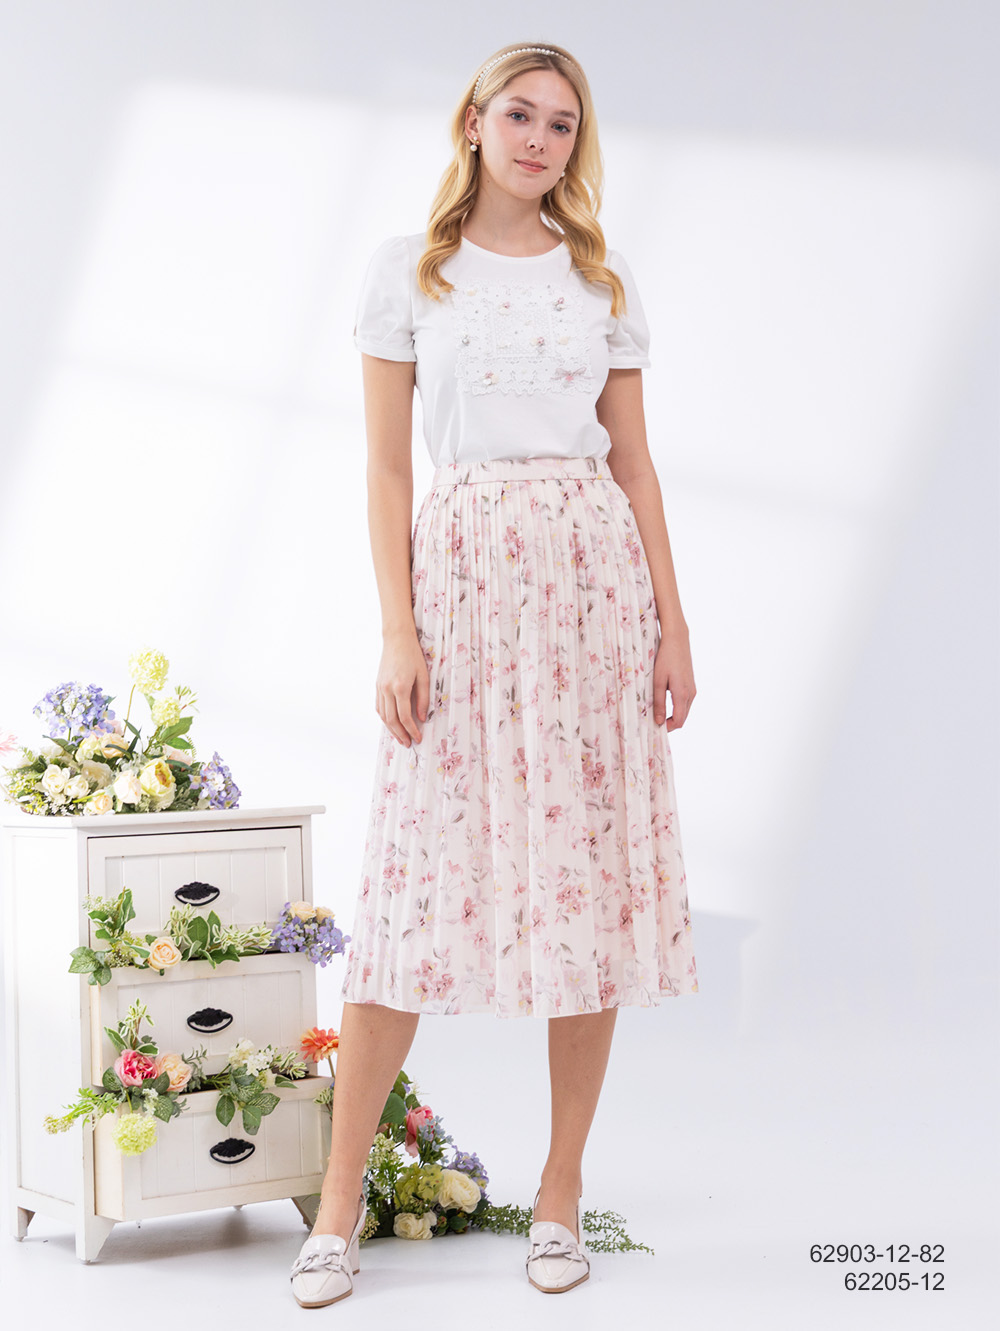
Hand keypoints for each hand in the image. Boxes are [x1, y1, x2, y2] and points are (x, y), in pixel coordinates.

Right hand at [376, 630, 429, 746]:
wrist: (397, 640)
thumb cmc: (413, 656)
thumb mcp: (424, 676)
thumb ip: (423, 698)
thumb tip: (422, 718)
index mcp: (401, 687)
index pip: (405, 716)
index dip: (412, 730)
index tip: (418, 737)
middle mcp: (387, 690)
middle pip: (392, 720)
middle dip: (400, 734)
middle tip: (408, 743)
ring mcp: (380, 688)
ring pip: (383, 716)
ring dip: (391, 729)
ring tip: (400, 738)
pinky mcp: (377, 686)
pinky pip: (379, 707)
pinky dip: (384, 718)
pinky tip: (391, 724)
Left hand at [653, 625, 694, 730]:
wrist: (677, 640)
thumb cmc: (665, 659)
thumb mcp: (657, 681)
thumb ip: (658, 702)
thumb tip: (658, 721)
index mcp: (682, 694)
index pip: (679, 721)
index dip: (668, 728)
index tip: (655, 728)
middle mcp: (691, 693)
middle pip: (682, 718)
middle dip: (670, 723)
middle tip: (654, 722)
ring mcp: (692, 689)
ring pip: (684, 710)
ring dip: (673, 715)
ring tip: (657, 712)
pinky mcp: (691, 684)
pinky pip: (685, 702)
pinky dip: (676, 706)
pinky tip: (664, 701)